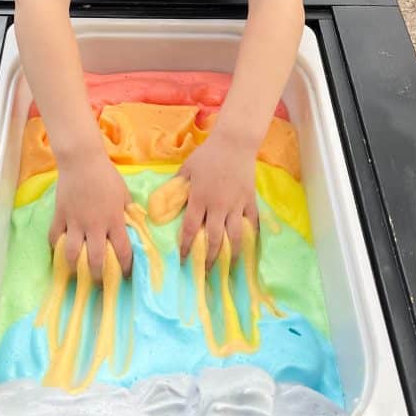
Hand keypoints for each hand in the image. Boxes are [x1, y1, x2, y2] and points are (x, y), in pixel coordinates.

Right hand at [50, 150, 132, 281]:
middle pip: (95, 259)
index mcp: (114, 220)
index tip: (126, 275)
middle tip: (99, 284)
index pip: (123, 250)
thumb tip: (136, 225)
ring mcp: (75, 221)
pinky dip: (55, 246)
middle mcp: (95, 225)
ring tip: (75, 274)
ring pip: (71, 253)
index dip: (125, 267)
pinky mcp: (60, 216)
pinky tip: (57, 253)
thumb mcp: (124, 193)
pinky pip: (54, 236)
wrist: (82, 160)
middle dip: (98, 277)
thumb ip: (129, 211)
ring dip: (73, 267)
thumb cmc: (107, 175)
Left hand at [178, 130, 258, 269]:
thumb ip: (175, 188)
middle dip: (209, 259)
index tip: (183, 260)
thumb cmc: (207, 155)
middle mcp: (218, 206)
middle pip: (214, 239)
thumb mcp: (186, 170)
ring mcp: (237, 205)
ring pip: (235, 236)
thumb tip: (162, 203)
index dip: (187, 247)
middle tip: (206, 273)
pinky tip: (250, 249)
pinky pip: (253, 223)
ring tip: (229, 267)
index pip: (191, 229)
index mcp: (200, 199)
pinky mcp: (250, 201)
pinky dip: (252, 237)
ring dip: (232, 254)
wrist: (234, 143)